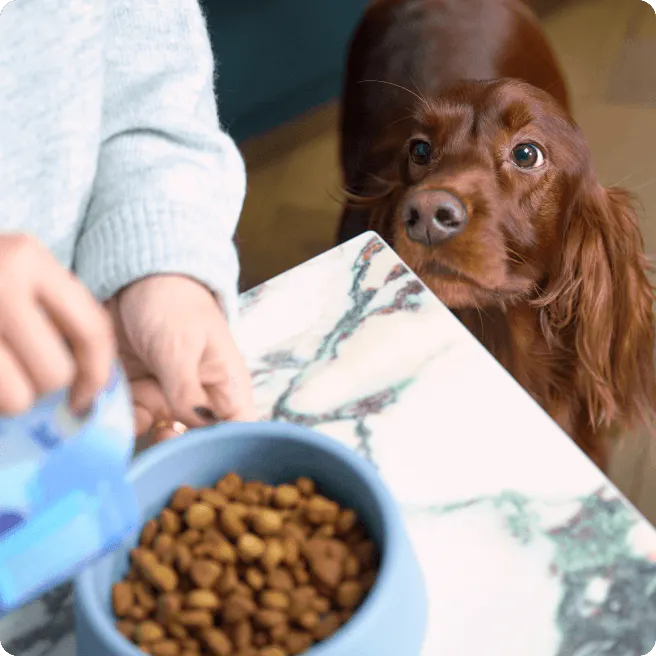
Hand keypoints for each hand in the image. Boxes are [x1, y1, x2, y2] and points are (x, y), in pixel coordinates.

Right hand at [0, 234, 114, 414]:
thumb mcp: (17, 270)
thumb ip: (55, 310)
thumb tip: (90, 381)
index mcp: (28, 258)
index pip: (92, 329)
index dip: (98, 373)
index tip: (85, 395)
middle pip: (55, 373)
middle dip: (44, 386)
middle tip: (21, 373)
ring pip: (18, 399)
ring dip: (9, 399)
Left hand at [105, 274, 254, 443]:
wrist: (134, 281)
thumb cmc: (173, 306)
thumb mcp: (181, 345)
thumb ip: (187, 389)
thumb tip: (197, 425)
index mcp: (226, 386)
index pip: (237, 429)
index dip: (223, 448)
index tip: (196, 451)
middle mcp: (201, 398)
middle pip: (198, 441)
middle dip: (177, 445)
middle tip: (161, 434)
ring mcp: (169, 397)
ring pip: (162, 434)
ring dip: (145, 430)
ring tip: (134, 410)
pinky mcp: (139, 394)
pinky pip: (133, 420)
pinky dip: (122, 417)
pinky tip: (114, 403)